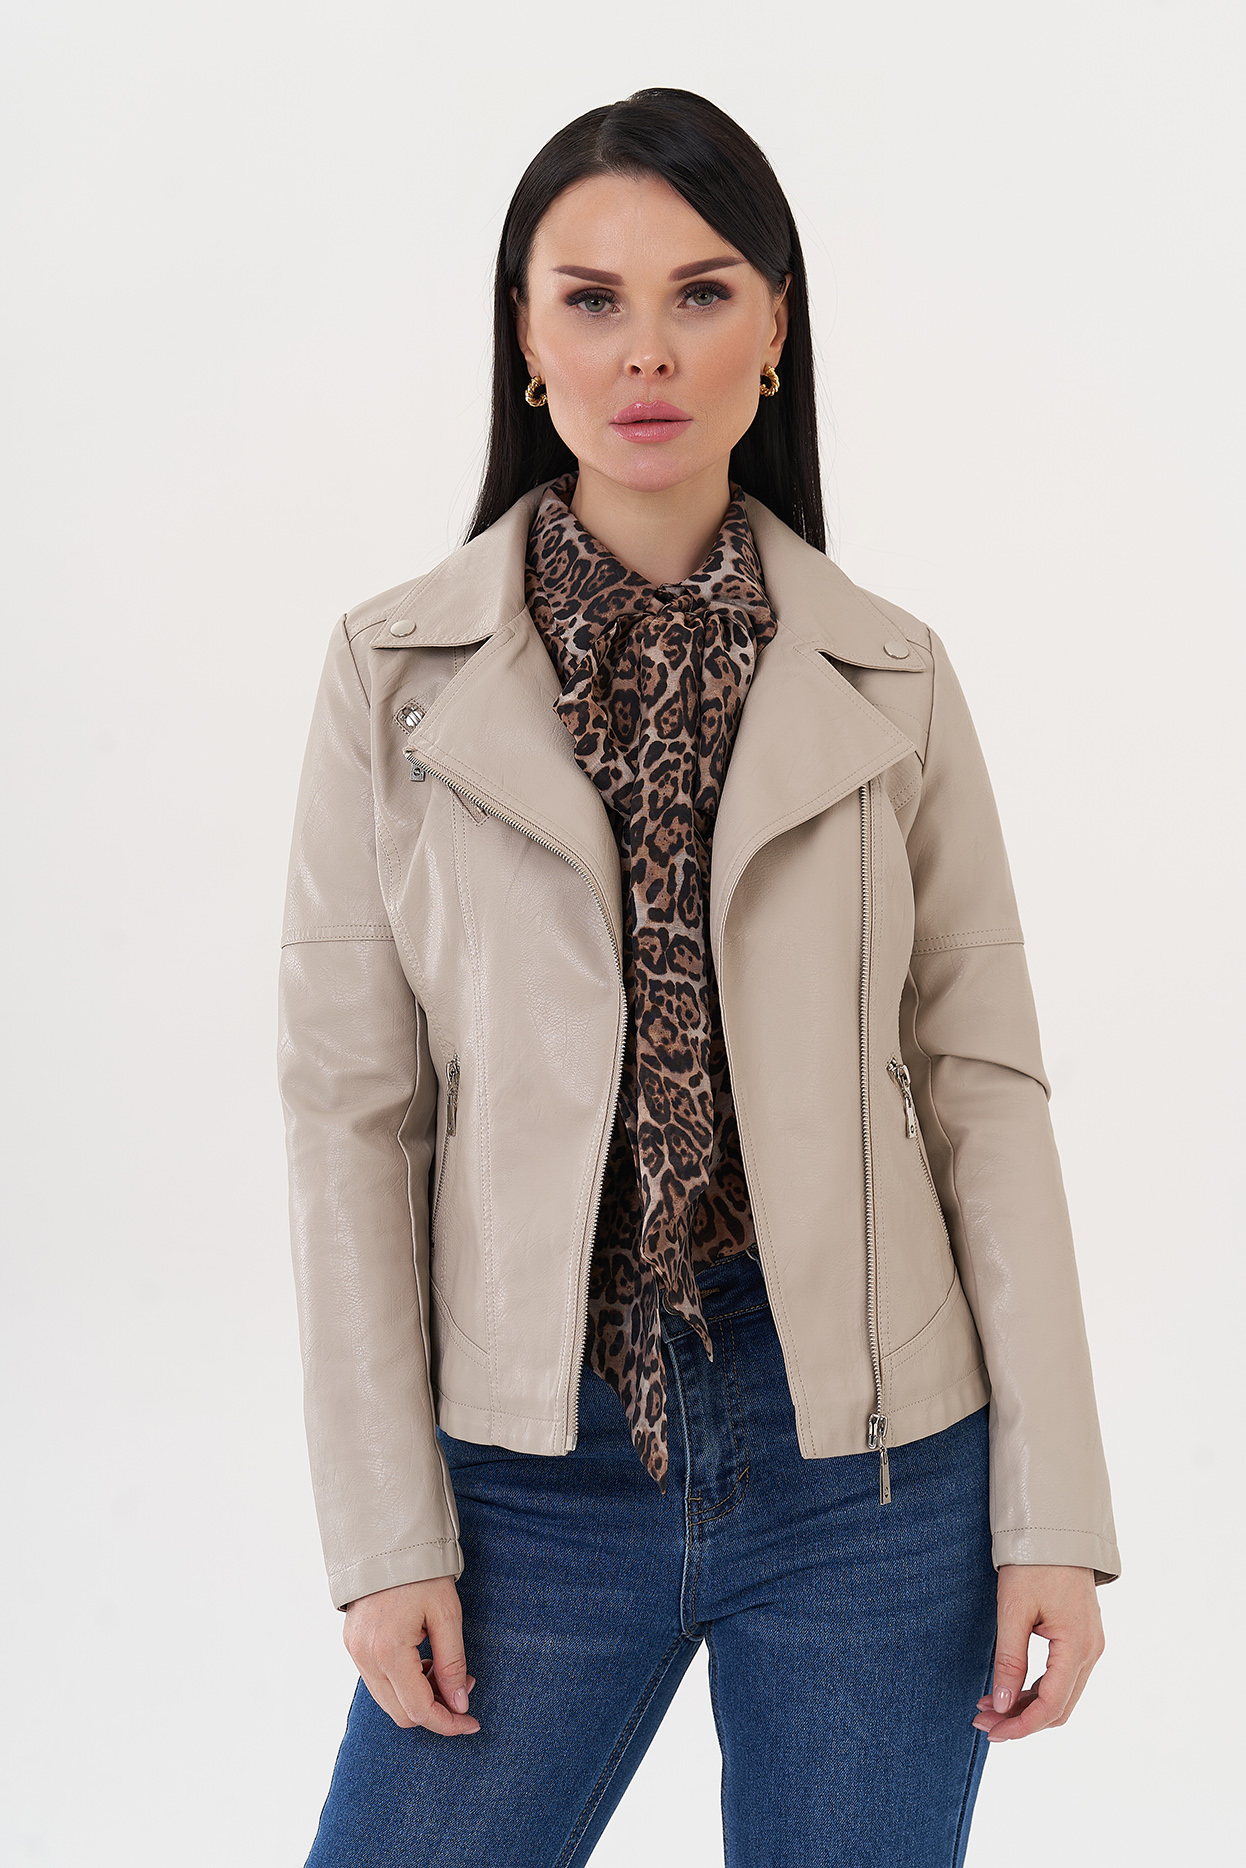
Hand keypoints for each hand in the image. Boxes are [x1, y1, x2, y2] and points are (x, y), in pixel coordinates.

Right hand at [344, 1576, 479, 1735]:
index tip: (471, 1723)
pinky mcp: (353, 1644)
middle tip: (463, 1689)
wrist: (388, 1541)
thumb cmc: (421, 1573)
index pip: (419, 1710)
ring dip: (419, 1698)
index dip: (448, 1723)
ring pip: (388, 1701)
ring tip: (443, 1670)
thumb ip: (452, 1663)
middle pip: (401, 1713)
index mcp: (388, 1651)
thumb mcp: (447, 1614)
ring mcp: (355, 1652)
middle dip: (436, 1711)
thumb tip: (459, 1704)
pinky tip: (423, 1661)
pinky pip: (378, 1682)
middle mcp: (365, 1657)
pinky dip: (402, 1683)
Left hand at [972, 1564, 1103, 1741]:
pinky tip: (1010, 1689)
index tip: (991, 1731)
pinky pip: (1062, 1677)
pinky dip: (1037, 1689)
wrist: (1055, 1530)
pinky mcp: (1082, 1638)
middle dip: (1021, 1720)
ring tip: (989, 1706)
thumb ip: (1010, 1659)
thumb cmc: (1033, 1564)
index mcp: (1077, 1647)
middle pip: (1059, 1707)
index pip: (1051, 1706)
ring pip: (1061, 1695)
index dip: (1020, 1725)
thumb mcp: (1014, 1610)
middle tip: (983, 1721)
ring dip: (1027, 1706)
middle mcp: (1090, 1651)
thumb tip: (1003, 1704)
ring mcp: (1090, 1645)